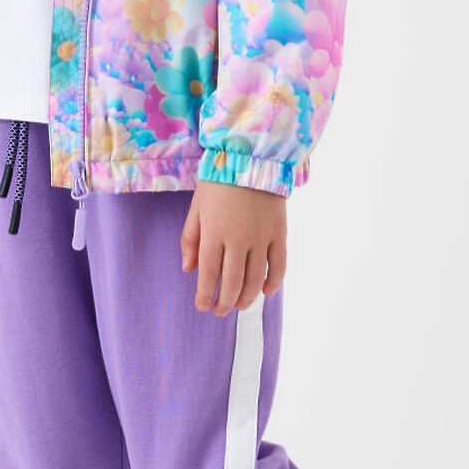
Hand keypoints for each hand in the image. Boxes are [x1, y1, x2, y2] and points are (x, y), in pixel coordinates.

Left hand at [180, 179, 286, 315]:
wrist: (251, 158)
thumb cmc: (218, 183)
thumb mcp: (196, 208)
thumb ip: (190, 239)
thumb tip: (189, 269)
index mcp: (214, 233)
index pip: (209, 275)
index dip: (206, 295)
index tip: (203, 306)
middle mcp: (238, 239)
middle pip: (233, 282)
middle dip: (225, 302)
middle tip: (220, 311)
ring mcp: (261, 237)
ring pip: (256, 278)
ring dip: (247, 297)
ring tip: (240, 305)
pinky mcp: (279, 233)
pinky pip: (278, 264)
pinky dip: (274, 282)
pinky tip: (266, 292)